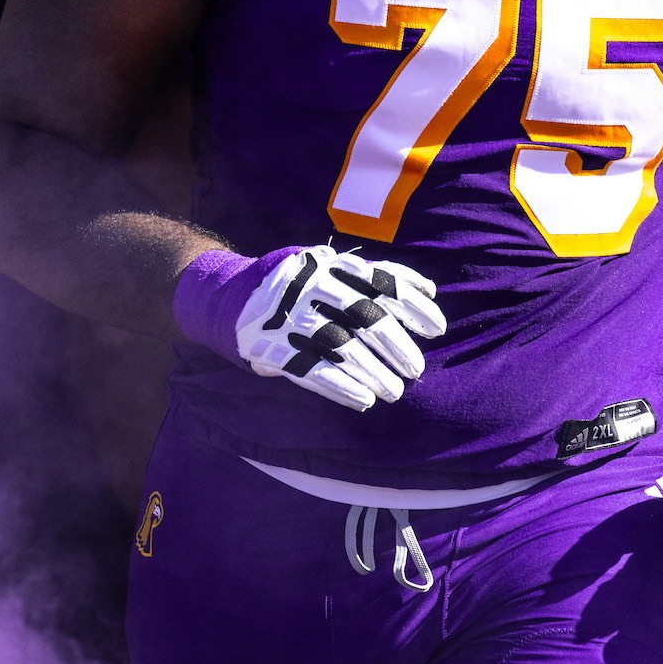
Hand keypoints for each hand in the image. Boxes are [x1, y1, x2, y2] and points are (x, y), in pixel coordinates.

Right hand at [172, 245, 445, 410]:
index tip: (437, 328)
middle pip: (364, 317)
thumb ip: (371, 277)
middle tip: (416, 369)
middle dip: (396, 345)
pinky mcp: (270, 346)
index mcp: (326, 263)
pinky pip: (312, 370)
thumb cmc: (291, 284)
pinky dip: (341, 387)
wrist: (225, 296)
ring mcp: (287, 316)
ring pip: (342, 347)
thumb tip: (428, 290)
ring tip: (394, 391)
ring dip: (373, 372)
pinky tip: (363, 400)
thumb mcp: (325, 267)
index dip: (412, 304)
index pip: (380, 281)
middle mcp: (308, 285)